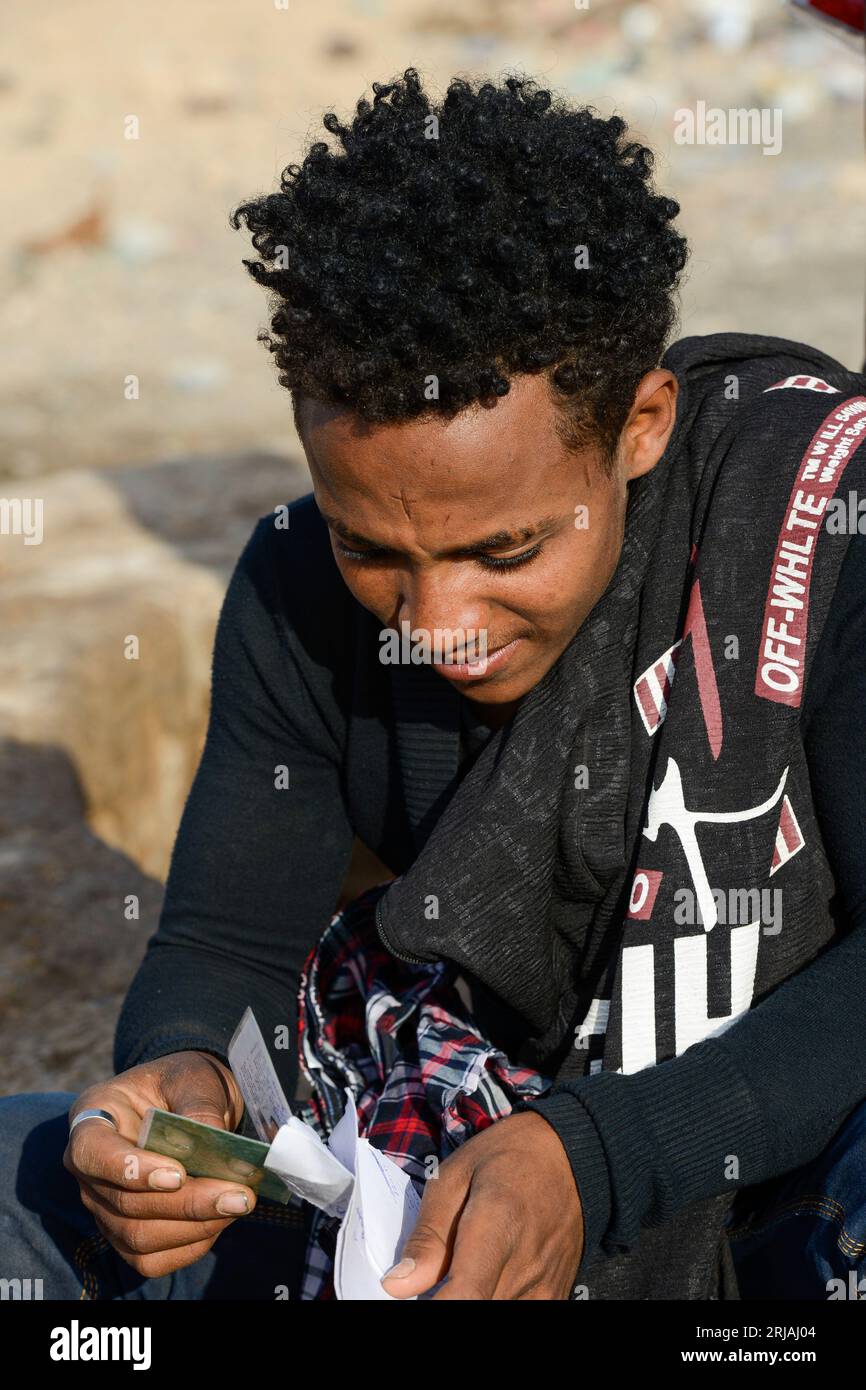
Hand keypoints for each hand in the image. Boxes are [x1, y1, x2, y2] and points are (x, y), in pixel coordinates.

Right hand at [63, 1050, 255, 1277]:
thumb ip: (199, 1108)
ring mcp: (102, 1205)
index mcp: (93, 1116)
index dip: (129, 1170)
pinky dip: (189, 1246)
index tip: (178, 1175)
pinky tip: (220, 1221)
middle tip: (239, 1195)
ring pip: (137, 1235)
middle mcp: (88, 1168)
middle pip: (125, 1203)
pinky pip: (149, 1258)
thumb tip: (212, 1146)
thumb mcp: (193, 1079)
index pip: (90, 1153)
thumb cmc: (184, 1084)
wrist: (189, 1102)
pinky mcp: (123, 1234)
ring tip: (238, 1204)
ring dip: (194, 1226)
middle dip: (186, 1203)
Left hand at [381, 1110, 583, 1299]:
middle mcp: (526, 1265)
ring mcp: (544, 1287)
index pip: (465, 1295)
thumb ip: (428, 1235)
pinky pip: (514, 1311)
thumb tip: (397, 1286)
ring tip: (459, 1268)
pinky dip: (492, 1298)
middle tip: (433, 1271)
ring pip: (492, 1311)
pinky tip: (484, 1277)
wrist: (573, 1157)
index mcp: (497, 1224)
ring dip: (467, 1296)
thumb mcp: (455, 1176)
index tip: (408, 1294)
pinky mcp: (554, 1298)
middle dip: (442, 1297)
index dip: (434, 1304)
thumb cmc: (507, 1157)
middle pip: (473, 1308)